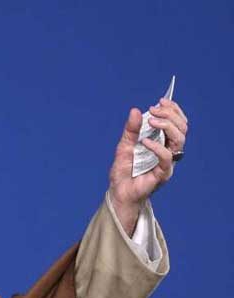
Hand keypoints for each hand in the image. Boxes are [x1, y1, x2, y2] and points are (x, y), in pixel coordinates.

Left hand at [108, 98, 188, 234]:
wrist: (118, 193)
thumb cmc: (123, 172)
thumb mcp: (124, 146)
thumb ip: (131, 130)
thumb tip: (135, 110)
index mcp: (162, 143)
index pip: (177, 123)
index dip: (173, 110)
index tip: (160, 102)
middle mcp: (168, 152)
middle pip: (182, 128)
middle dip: (170, 114)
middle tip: (154, 110)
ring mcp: (167, 163)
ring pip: (179, 140)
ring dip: (167, 126)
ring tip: (152, 121)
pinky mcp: (162, 174)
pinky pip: (166, 157)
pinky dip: (157, 146)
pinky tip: (145, 141)